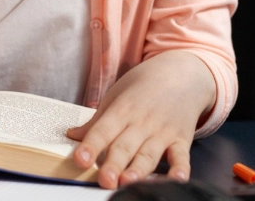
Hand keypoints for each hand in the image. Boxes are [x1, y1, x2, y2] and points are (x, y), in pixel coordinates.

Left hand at [66, 51, 215, 189]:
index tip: (80, 159)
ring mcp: (163, 132)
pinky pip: (182, 157)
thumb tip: (72, 136)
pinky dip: (180, 169)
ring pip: (149, 155)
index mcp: (122, 110)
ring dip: (139, 170)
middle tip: (104, 180)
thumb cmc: (144, 85)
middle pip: (124, 147)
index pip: (103, 130)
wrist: (182, 73)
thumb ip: (97, 120)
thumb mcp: (116, 95)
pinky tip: (177, 179)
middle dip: (114, 164)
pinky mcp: (182, 139)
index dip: (91, 145)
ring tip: (127, 182)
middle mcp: (142, 122)